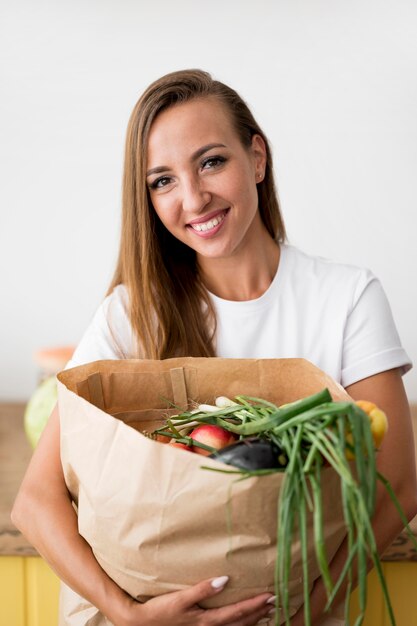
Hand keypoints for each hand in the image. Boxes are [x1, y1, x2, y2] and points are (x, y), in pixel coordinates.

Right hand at [117, 576, 275, 625]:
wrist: (142, 624)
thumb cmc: (161, 610)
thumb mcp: (180, 598)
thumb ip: (203, 589)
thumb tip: (224, 579)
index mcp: (207, 620)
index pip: (238, 612)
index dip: (255, 604)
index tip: (271, 595)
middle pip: (241, 622)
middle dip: (259, 612)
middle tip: (275, 602)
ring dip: (252, 620)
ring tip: (266, 613)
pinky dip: (239, 625)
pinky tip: (242, 621)